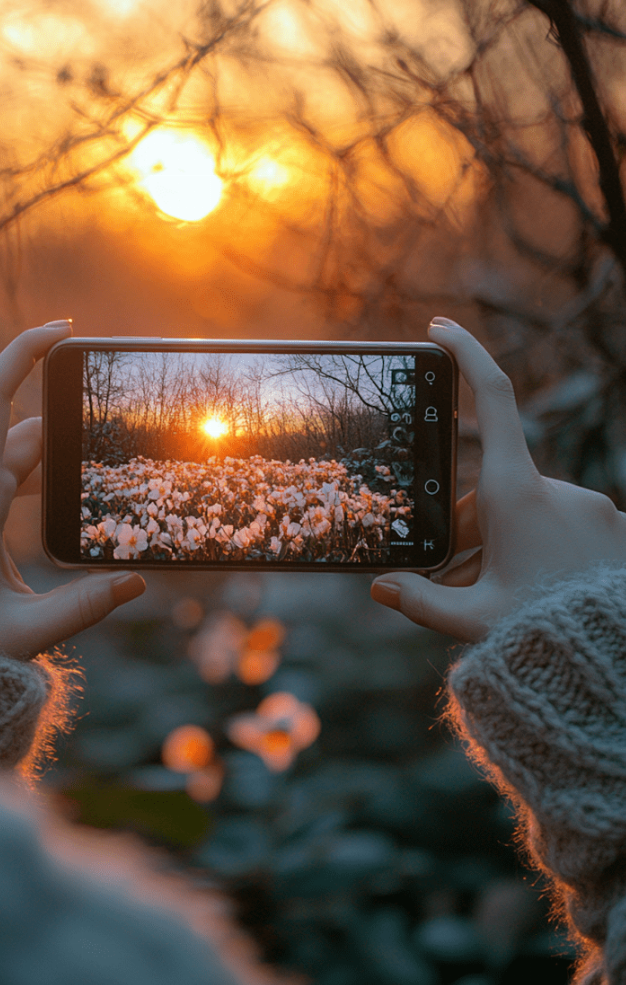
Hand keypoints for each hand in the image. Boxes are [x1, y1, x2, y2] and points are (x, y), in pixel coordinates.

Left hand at [0, 322, 144, 658]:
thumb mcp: (26, 632)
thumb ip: (85, 607)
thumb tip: (138, 580)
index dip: (21, 355)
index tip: (60, 327)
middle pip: (18, 427)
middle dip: (64, 410)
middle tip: (111, 402)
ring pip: (16, 453)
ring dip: (56, 447)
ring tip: (104, 449)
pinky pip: (11, 478)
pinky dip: (43, 473)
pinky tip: (72, 487)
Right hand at [370, 318, 625, 641]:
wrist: (615, 654)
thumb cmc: (542, 633)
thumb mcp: (472, 619)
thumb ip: (420, 602)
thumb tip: (381, 587)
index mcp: (516, 492)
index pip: (492, 398)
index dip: (466, 354)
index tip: (441, 329)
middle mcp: (557, 487)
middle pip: (494, 489)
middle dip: (469, 527)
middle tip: (456, 578)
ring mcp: (591, 505)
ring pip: (530, 515)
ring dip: (506, 546)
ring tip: (498, 598)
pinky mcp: (612, 526)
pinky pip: (564, 529)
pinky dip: (542, 552)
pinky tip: (537, 593)